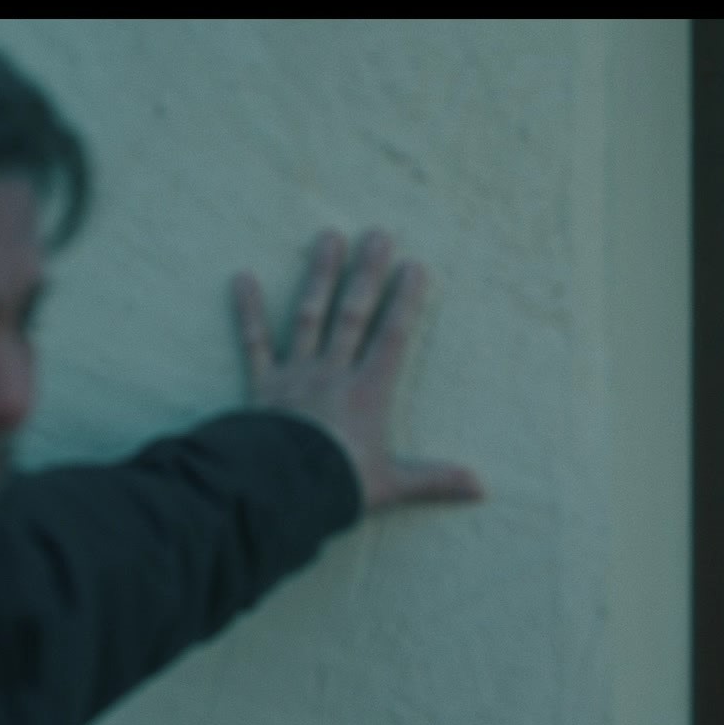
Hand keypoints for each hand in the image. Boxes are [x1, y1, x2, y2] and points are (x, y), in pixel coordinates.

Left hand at [234, 229, 483, 514]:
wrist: (279, 491)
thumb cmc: (337, 487)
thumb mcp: (391, 485)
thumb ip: (434, 479)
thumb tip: (481, 488)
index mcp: (367, 393)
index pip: (391, 337)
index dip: (405, 301)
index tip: (415, 266)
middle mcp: (332, 373)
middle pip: (353, 315)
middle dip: (367, 274)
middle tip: (377, 234)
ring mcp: (295, 375)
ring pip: (310, 317)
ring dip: (319, 276)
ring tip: (328, 237)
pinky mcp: (262, 386)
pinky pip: (253, 342)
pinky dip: (247, 310)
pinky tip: (242, 276)